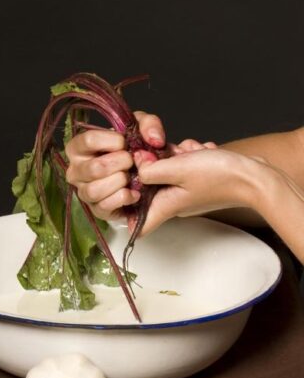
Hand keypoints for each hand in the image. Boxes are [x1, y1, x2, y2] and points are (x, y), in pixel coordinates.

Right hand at [65, 111, 195, 220]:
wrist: (142, 178)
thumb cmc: (132, 151)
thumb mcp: (140, 130)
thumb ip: (149, 125)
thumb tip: (153, 139)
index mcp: (78, 148)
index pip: (88, 140)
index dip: (113, 141)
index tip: (125, 143)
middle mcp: (75, 170)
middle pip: (94, 168)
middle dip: (121, 163)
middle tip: (132, 162)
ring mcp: (83, 191)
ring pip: (95, 189)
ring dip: (120, 182)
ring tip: (131, 177)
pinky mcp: (96, 209)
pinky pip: (104, 206)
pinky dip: (124, 198)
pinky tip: (134, 193)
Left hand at [136, 147, 264, 233]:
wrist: (255, 176)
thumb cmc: (220, 176)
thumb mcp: (178, 168)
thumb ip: (150, 168)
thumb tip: (135, 165)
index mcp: (164, 207)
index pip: (136, 225)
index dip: (124, 213)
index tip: (123, 189)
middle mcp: (172, 202)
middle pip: (148, 186)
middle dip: (155, 165)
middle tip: (170, 156)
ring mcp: (184, 191)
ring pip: (166, 170)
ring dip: (177, 155)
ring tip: (192, 153)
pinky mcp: (196, 180)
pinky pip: (183, 164)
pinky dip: (190, 154)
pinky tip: (202, 151)